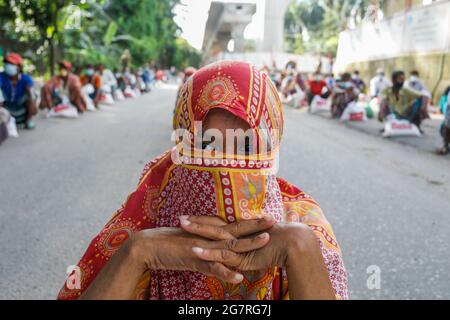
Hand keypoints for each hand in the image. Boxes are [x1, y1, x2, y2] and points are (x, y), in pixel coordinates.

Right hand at [129, 216, 275, 283]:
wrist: (148, 245)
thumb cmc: (169, 244)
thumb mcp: (193, 244)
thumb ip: (208, 247)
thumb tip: (220, 253)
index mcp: (208, 232)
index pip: (233, 225)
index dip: (250, 222)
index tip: (267, 217)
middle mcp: (208, 237)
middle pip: (236, 230)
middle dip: (256, 226)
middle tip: (274, 221)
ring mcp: (202, 247)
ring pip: (229, 246)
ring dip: (247, 244)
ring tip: (265, 242)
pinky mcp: (193, 259)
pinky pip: (212, 267)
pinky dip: (225, 273)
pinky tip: (238, 277)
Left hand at [182, 217, 318, 270]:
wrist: (294, 243)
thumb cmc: (282, 242)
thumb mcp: (262, 244)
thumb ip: (253, 243)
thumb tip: (254, 240)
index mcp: (242, 232)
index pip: (220, 224)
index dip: (206, 220)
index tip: (193, 217)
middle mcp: (238, 234)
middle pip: (213, 225)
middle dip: (197, 222)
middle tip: (180, 218)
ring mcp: (238, 244)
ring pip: (214, 235)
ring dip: (197, 230)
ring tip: (181, 225)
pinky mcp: (241, 255)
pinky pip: (221, 254)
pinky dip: (208, 253)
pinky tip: (194, 251)